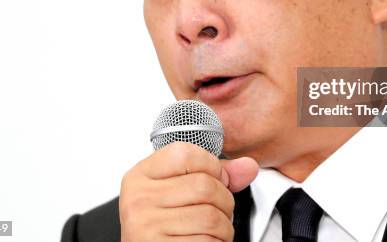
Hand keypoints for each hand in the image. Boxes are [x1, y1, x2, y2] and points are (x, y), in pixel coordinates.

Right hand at [120, 142, 258, 241]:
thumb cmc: (162, 224)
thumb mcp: (178, 190)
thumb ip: (213, 174)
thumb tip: (247, 166)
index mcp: (141, 176)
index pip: (184, 153)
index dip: (211, 165)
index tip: (215, 177)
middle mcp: (139, 199)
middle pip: (204, 185)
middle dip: (224, 200)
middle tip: (219, 209)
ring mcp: (146, 226)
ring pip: (210, 217)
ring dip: (224, 226)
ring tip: (213, 229)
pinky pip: (207, 241)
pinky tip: (205, 240)